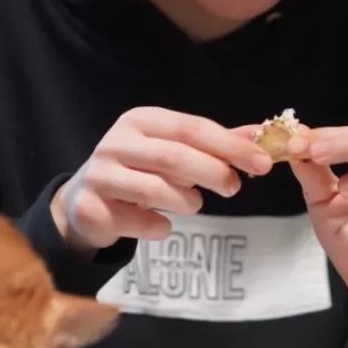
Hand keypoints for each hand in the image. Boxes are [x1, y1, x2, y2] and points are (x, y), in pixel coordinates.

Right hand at [50, 107, 272, 252]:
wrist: (84, 202)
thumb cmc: (137, 171)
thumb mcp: (171, 148)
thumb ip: (214, 143)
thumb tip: (260, 135)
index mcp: (138, 121)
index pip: (191, 128)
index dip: (230, 145)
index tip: (263, 163)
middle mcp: (115, 142)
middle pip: (174, 157)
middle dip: (213, 173)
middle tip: (233, 187)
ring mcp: (100, 175)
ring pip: (158, 190)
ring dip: (187, 202)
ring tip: (191, 204)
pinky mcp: (92, 208)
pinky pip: (143, 223)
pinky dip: (161, 227)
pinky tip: (158, 222)